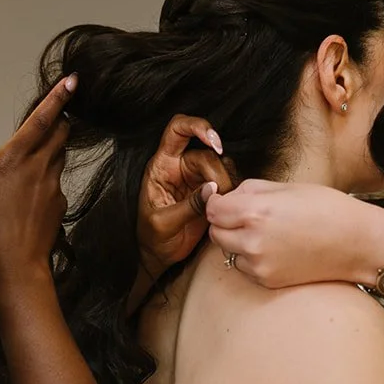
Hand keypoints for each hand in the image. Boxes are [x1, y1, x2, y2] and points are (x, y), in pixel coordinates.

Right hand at [0, 76, 72, 290]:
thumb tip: (15, 160)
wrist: (13, 267)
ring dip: (51, 155)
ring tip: (33, 170)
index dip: (57, 98)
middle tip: (55, 120)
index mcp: (12, 158)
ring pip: (58, 158)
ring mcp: (52, 185)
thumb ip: (3, 167)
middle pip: (59, 134)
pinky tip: (33, 204)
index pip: (41, 120)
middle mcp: (36, 167)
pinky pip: (56, 185)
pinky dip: (48, 185)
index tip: (73, 81)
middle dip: (59, 124)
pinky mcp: (61, 203)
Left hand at [136, 115, 233, 275]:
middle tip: (218, 196)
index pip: (177, 129)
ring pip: (221, 167)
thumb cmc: (153, 238)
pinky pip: (227, 181)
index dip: (197, 127)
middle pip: (207, 154)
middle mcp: (180, 166)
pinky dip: (231, 192)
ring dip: (226, 184)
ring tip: (219, 206)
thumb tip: (212, 189)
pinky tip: (224, 207)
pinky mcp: (210, 192)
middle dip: (216, 173)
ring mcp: (196, 178)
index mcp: (162, 166)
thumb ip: (188, 206)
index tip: (214, 142)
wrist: (159, 256)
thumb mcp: (164, 223)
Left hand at [206, 180, 383, 288]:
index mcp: (255, 212)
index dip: (218, 202)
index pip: (213, 210)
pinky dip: (252, 258)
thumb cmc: (327, 208)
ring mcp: (260, 265)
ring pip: (228, 251)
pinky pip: (245, 267)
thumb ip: (249, 191)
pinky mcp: (268, 280)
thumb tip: (226, 196)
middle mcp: (253, 241)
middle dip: (225, 222)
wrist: (356, 242)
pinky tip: (276, 248)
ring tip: (267, 233)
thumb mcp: (286, 187)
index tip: (226, 200)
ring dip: (237, 242)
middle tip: (247, 216)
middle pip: (215, 232)